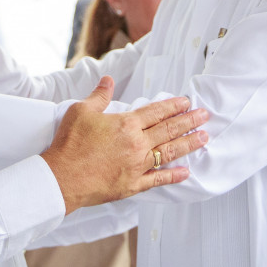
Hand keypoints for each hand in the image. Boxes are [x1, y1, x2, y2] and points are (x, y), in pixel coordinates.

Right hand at [41, 76, 208, 213]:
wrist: (61, 179)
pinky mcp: (132, 185)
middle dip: (189, 121)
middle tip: (205, 115)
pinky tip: (186, 172)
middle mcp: (136, 144)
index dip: (173, 105)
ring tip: (204, 137)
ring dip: (189, 144)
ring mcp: (137, 165)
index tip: (186, 102)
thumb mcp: (81, 111)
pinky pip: (158, 180)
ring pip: (170, 152)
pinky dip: (174, 176)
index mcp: (126, 124)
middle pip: (169, 130)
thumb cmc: (69, 144)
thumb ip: (99, 96)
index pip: (156, 111)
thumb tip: (108, 81)